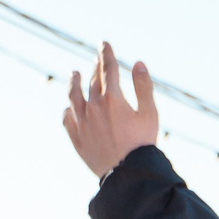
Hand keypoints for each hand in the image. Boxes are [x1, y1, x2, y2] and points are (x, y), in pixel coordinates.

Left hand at [63, 41, 160, 179]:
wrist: (129, 175)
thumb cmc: (143, 144)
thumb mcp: (150, 114)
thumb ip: (143, 87)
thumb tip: (137, 63)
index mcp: (112, 98)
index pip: (108, 69)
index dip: (106, 54)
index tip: (104, 44)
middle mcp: (93, 106)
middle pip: (92, 80)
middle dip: (95, 66)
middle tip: (96, 58)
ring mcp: (82, 122)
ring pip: (74, 96)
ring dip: (74, 83)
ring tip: (74, 73)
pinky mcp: (77, 138)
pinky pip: (68, 119)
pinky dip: (69, 111)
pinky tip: (69, 108)